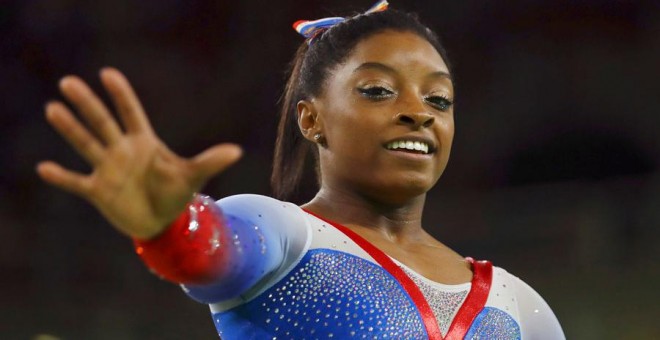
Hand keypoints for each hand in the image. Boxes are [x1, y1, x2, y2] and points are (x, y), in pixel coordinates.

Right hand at [37, 68, 241, 239]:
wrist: (162, 222)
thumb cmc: (176, 192)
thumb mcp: (193, 176)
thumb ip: (210, 162)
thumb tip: (236, 151)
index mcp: (145, 142)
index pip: (131, 113)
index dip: (121, 95)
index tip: (108, 74)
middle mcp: (123, 151)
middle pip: (103, 123)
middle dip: (87, 104)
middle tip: (69, 83)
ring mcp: (109, 169)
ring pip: (86, 144)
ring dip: (70, 129)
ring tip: (53, 109)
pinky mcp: (98, 191)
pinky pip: (76, 182)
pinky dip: (61, 177)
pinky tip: (44, 168)